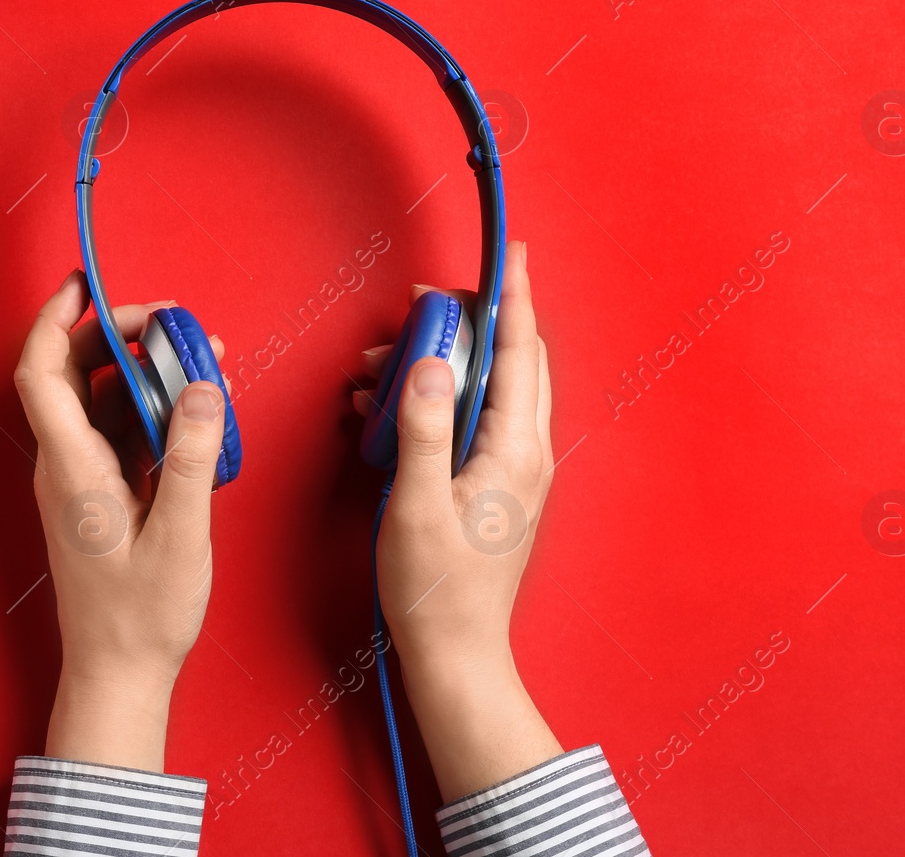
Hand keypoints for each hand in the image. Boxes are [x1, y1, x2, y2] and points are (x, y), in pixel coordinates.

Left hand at [14, 269, 227, 771]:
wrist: (119, 674)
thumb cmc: (141, 616)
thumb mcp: (179, 534)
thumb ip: (190, 456)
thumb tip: (203, 387)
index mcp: (72, 470)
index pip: (42, 373)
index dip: (55, 320)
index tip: (86, 284)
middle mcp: (66, 468)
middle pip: (72, 376)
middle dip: (114, 335)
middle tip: (169, 320)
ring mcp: (82, 482)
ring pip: (101, 403)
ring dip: (141, 373)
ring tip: (197, 357)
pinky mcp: (101, 497)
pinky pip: (119, 434)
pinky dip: (151, 411)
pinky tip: (195, 409)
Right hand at [352, 240, 562, 799]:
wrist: (456, 653)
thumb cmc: (435, 589)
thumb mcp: (416, 504)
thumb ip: (423, 429)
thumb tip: (430, 363)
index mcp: (515, 451)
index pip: (519, 352)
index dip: (511, 296)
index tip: (509, 253)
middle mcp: (526, 453)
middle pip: (512, 361)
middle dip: (466, 323)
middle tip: (419, 307)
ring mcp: (515, 470)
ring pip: (489, 389)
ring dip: (440, 365)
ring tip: (378, 368)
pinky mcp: (496, 486)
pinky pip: (474, 420)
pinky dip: (437, 401)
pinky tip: (388, 409)